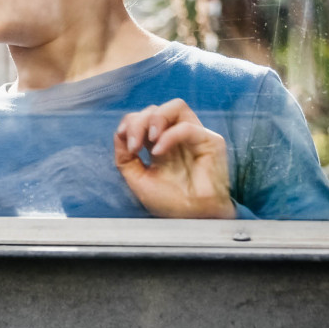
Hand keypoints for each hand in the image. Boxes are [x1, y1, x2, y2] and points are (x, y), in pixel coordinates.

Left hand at [113, 99, 236, 219]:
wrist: (191, 221)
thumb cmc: (169, 202)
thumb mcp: (137, 179)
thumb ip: (125, 157)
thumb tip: (119, 134)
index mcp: (160, 143)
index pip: (143, 118)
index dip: (130, 123)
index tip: (124, 141)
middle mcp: (177, 136)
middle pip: (156, 109)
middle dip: (139, 122)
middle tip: (133, 145)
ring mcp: (194, 137)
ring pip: (176, 106)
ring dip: (156, 118)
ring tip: (147, 139)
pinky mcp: (210, 142)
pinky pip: (188, 127)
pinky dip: (170, 135)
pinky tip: (159, 152)